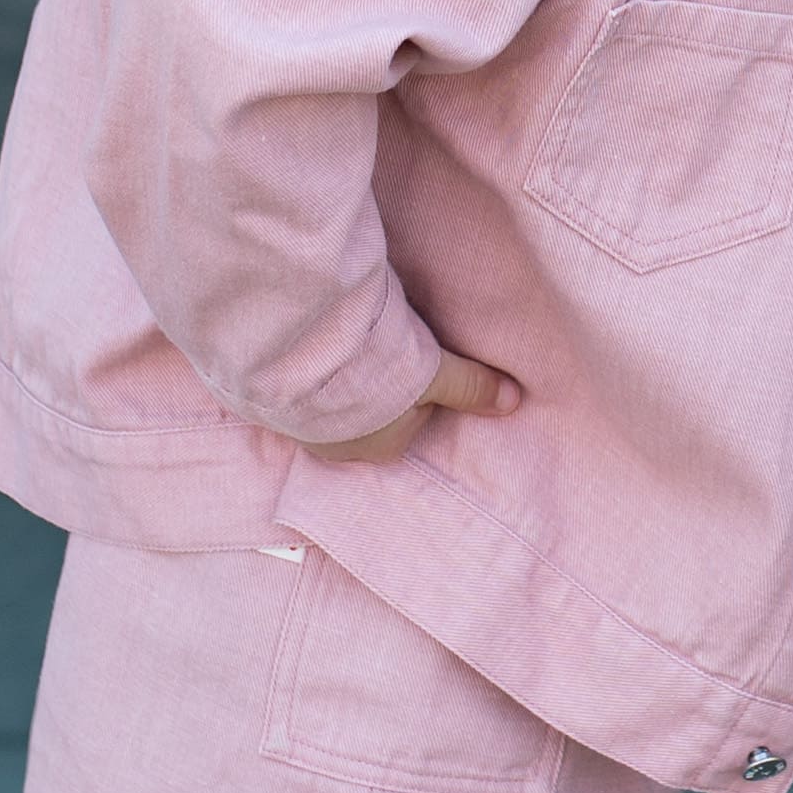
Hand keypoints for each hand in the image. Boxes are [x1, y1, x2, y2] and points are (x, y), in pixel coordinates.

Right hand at [313, 349, 521, 465]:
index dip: (413, 384)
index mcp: (385, 448)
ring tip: (341, 342)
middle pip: (371, 413)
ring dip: (336, 377)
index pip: (410, 419)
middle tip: (375, 346)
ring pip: (332, 402)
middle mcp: (342, 449)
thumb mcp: (436, 376)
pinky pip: (299, 390)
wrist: (304, 357)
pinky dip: (306, 371)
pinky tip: (309, 347)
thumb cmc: (378, 372)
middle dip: (372, 384)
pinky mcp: (276, 405)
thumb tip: (515, 401)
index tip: (410, 357)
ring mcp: (304, 430)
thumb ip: (472, 387)